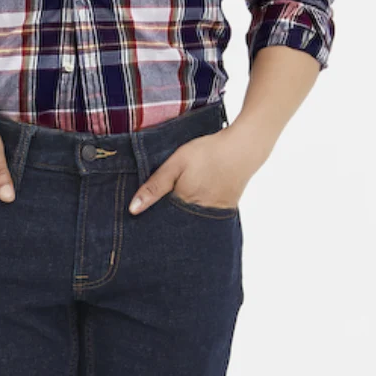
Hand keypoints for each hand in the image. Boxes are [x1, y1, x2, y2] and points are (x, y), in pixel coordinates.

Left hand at [127, 127, 269, 214]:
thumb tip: (133, 210)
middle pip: (175, 226)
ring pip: (190, 223)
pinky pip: (205, 218)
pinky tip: (193, 201)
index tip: (138, 219)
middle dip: (164, 223)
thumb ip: (155, 186)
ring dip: (181, 219)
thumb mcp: (176, 163)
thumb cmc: (207, 153)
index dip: (150, 219)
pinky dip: (196, 213)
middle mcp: (199, 217)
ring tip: (175, 206)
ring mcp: (214, 215)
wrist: (243, 148)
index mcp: (184, 206)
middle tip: (154, 214)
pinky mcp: (225, 210)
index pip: (161, 223)